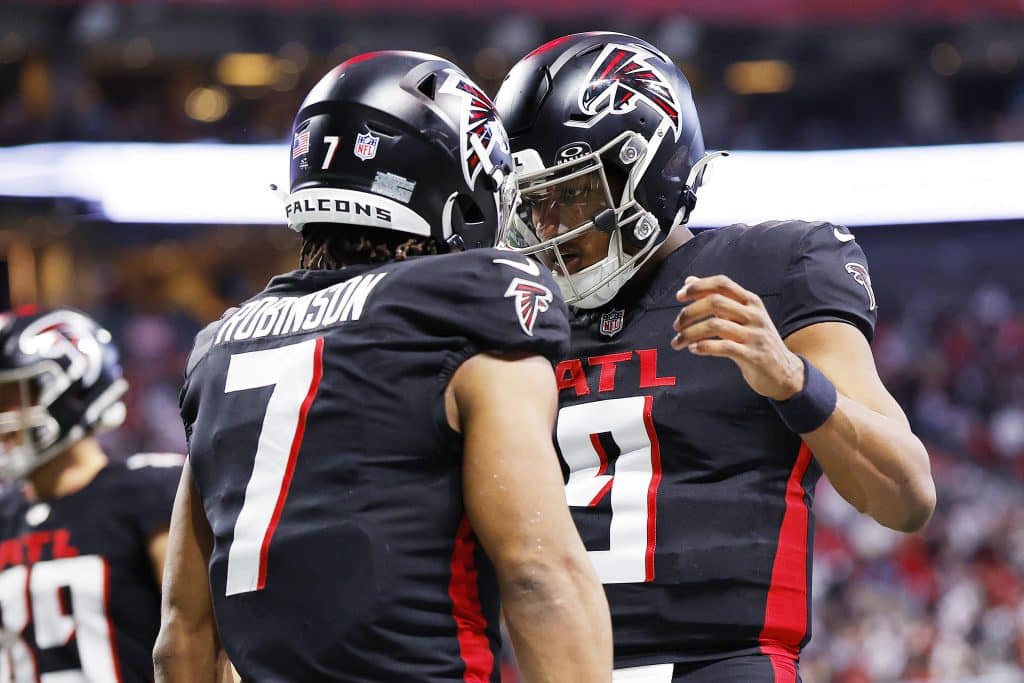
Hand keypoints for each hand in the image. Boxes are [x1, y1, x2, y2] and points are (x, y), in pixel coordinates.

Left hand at [671, 275, 804, 400]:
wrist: (786, 372)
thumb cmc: (756, 342)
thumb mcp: (741, 317)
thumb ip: (717, 299)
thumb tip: (689, 281)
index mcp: (751, 302)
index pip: (722, 283)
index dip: (699, 286)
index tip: (679, 296)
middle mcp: (754, 315)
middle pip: (715, 302)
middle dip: (690, 312)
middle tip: (676, 325)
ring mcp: (755, 335)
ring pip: (715, 325)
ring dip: (690, 333)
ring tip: (678, 342)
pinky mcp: (753, 355)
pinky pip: (724, 347)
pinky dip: (703, 347)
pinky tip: (693, 349)